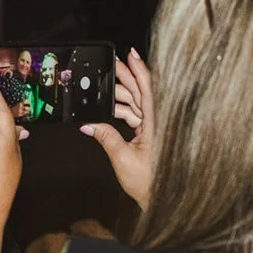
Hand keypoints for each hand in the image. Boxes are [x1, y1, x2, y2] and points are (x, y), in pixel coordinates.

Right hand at [80, 48, 154, 207]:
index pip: (148, 89)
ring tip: (104, 87)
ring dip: (121, 95)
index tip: (130, 53)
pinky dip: (123, 110)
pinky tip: (110, 108)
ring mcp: (155, 127)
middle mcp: (158, 121)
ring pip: (137, 103)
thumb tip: (87, 125)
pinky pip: (136, 115)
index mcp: (156, 122)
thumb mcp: (122, 158)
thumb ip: (105, 137)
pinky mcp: (151, 134)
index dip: (139, 69)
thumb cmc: (150, 182)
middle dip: (125, 77)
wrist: (164, 199)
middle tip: (110, 64)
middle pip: (141, 92)